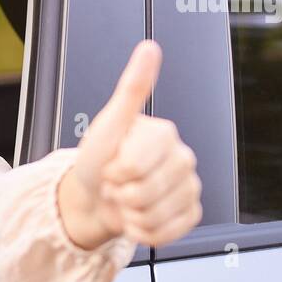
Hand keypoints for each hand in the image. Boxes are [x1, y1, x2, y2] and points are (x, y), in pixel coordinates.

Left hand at [58, 39, 202, 248]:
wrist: (93, 196)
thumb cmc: (97, 159)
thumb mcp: (108, 123)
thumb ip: (132, 88)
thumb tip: (149, 48)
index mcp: (164, 134)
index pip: (136, 165)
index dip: (114, 170)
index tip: (111, 162)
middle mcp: (182, 158)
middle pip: (146, 193)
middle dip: (120, 193)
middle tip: (116, 181)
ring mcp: (189, 188)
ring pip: (155, 215)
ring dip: (129, 214)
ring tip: (124, 198)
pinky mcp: (189, 214)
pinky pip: (167, 233)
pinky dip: (142, 231)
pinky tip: (137, 216)